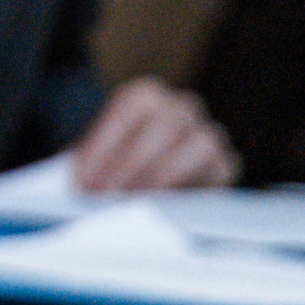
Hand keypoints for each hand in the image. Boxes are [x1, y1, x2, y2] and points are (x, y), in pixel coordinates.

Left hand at [70, 78, 235, 192]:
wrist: (153, 171)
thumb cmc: (118, 159)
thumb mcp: (100, 156)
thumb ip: (92, 165)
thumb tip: (79, 187)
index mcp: (145, 95)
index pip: (125, 113)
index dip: (102, 148)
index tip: (83, 181)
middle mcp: (180, 108)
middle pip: (162, 129)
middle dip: (131, 166)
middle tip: (107, 196)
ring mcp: (207, 134)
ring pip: (199, 146)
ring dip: (167, 175)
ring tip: (138, 203)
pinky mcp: (225, 164)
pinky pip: (218, 172)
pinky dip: (193, 189)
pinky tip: (168, 208)